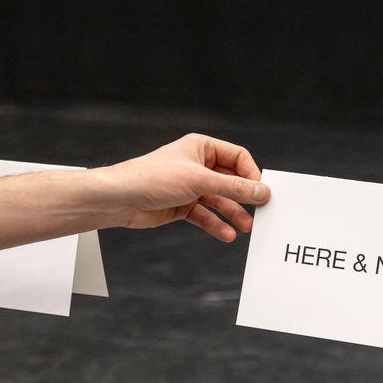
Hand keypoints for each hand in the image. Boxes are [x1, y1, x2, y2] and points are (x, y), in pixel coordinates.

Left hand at [100, 133, 269, 240]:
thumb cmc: (154, 178)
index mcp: (202, 147)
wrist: (119, 199)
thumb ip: (234, 188)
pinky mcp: (182, 205)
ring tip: (247, 228)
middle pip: (231, 180)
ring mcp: (190, 186)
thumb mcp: (200, 181)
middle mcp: (198, 165)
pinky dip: (216, 224)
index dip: (251, 175)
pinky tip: (227, 235)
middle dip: (244, 197)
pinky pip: (206, 215)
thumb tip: (263, 191)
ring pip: (220, 200)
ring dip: (233, 213)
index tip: (261, 193)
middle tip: (261, 212)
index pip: (238, 158)